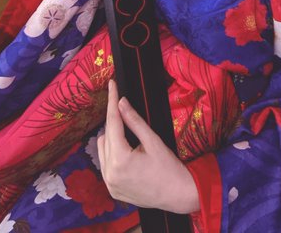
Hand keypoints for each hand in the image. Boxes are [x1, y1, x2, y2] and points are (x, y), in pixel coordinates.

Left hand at [96, 80, 199, 213]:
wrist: (178, 195)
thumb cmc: (169, 167)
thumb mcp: (152, 140)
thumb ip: (134, 121)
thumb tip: (121, 102)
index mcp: (120, 160)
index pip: (112, 123)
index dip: (112, 101)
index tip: (111, 84)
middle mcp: (110, 174)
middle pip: (106, 135)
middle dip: (115, 120)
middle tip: (125, 109)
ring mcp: (110, 184)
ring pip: (102, 149)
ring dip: (111, 137)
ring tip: (128, 134)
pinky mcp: (112, 190)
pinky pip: (105, 164)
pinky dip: (112, 153)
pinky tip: (125, 150)